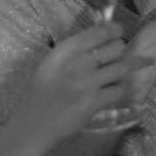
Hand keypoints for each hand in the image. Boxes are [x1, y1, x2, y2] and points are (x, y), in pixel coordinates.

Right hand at [1, 21, 129, 152]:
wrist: (32, 126)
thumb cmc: (43, 92)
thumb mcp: (54, 62)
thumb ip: (78, 49)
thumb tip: (109, 35)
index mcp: (66, 49)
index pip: (104, 30)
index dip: (116, 31)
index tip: (117, 37)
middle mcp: (77, 62)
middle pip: (118, 47)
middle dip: (119, 55)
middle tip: (110, 63)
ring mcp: (86, 83)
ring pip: (123, 68)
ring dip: (119, 75)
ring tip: (108, 80)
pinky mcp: (93, 102)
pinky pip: (120, 90)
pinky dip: (117, 92)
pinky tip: (106, 95)